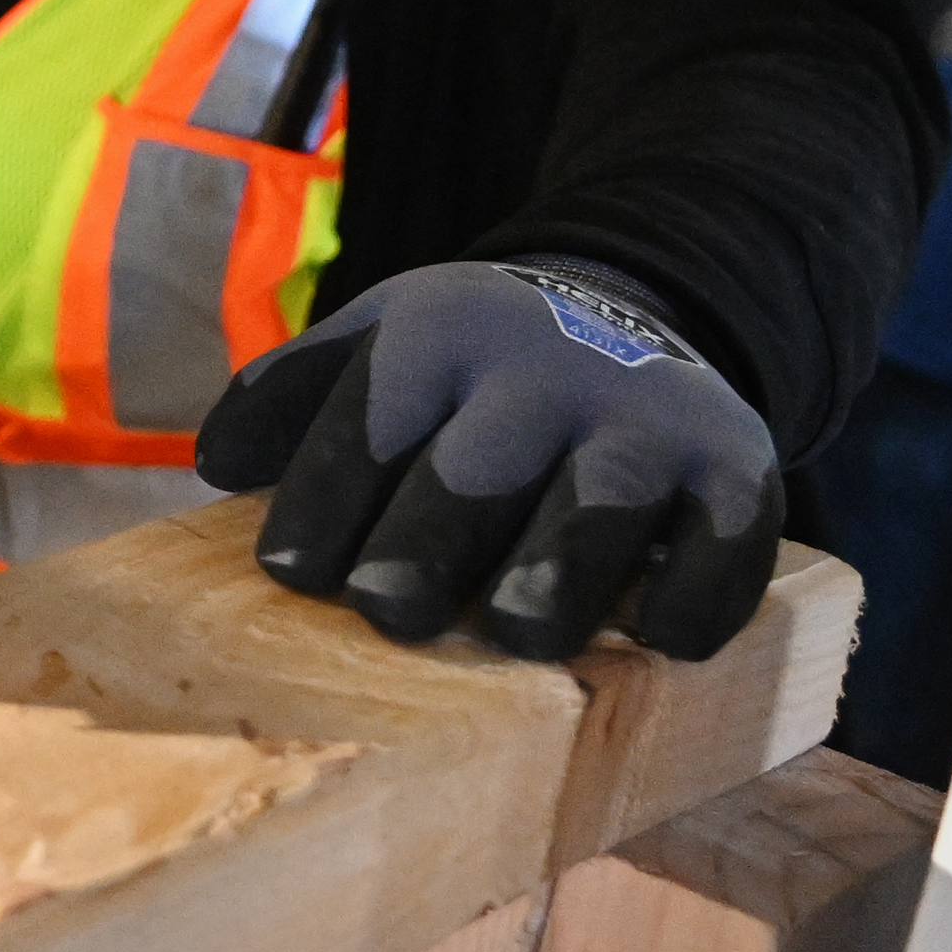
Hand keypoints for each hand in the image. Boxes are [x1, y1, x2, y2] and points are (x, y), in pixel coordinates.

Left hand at [194, 259, 783, 661]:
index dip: (322, 504)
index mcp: (438, 339)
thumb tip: (215, 464)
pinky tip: (658, 635)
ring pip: (599, 504)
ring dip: (554, 573)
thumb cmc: (462, 375)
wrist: (620, 316)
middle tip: (389, 612)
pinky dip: (697, 592)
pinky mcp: (736, 467)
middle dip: (423, 548)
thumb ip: (288, 399)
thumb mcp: (372, 347)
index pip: (364, 428)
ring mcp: (647, 419)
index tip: (291, 574)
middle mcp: (545, 370)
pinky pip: (724, 541)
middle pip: (472, 472)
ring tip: (516, 631)